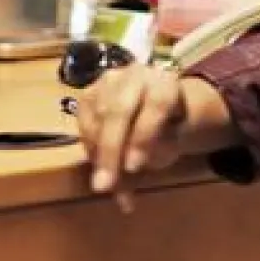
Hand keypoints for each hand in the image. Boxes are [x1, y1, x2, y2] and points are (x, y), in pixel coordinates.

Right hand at [73, 63, 187, 211]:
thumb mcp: (177, 140)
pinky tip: (98, 165)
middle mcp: (136, 74)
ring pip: (97, 118)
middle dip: (110, 151)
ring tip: (104, 184)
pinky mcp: (88, 92)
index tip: (133, 168)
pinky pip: (82, 123)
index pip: (156, 105)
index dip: (143, 137)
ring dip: (97, 155)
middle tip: (104, 186)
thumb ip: (158, 153)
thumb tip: (127, 176)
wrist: (157, 104)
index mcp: (166, 82)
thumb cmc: (171, 125)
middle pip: (119, 110)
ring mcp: (108, 80)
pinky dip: (89, 148)